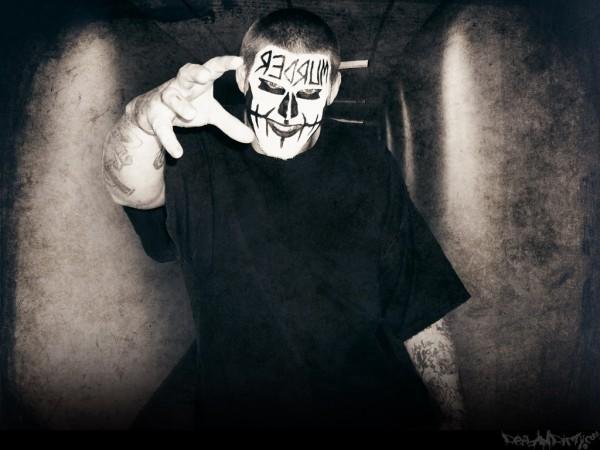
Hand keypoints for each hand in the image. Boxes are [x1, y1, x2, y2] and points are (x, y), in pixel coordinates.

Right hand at [127, 55, 253, 158]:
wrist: (150, 113)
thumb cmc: (186, 105)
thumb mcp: (210, 113)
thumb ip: (229, 123)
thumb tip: (251, 137)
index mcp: (197, 81)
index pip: (212, 67)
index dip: (223, 63)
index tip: (238, 61)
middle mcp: (181, 85)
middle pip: (186, 72)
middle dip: (195, 72)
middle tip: (206, 75)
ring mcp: (166, 99)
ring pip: (171, 97)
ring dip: (180, 104)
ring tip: (190, 114)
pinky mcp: (155, 117)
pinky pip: (162, 127)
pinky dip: (169, 140)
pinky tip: (178, 153)